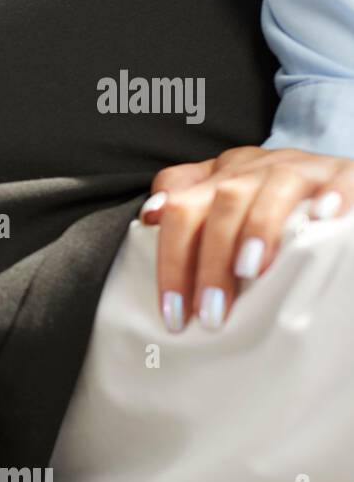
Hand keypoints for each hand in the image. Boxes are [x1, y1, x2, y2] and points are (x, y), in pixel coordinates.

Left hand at [141, 146, 353, 331]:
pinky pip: (337, 180)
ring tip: (249, 273)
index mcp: (219, 176)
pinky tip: (324, 219)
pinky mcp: (339, 173)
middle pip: (218, 205)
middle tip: (210, 314)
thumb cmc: (267, 204)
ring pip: (268, 191)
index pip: (179, 209)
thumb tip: (148, 217)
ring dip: (256, 231)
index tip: (173, 312)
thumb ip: (185, 208)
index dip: (170, 261)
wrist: (327, 179)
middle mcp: (253, 167)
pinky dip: (331, 197)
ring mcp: (298, 168)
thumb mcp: (220, 203)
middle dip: (209, 263)